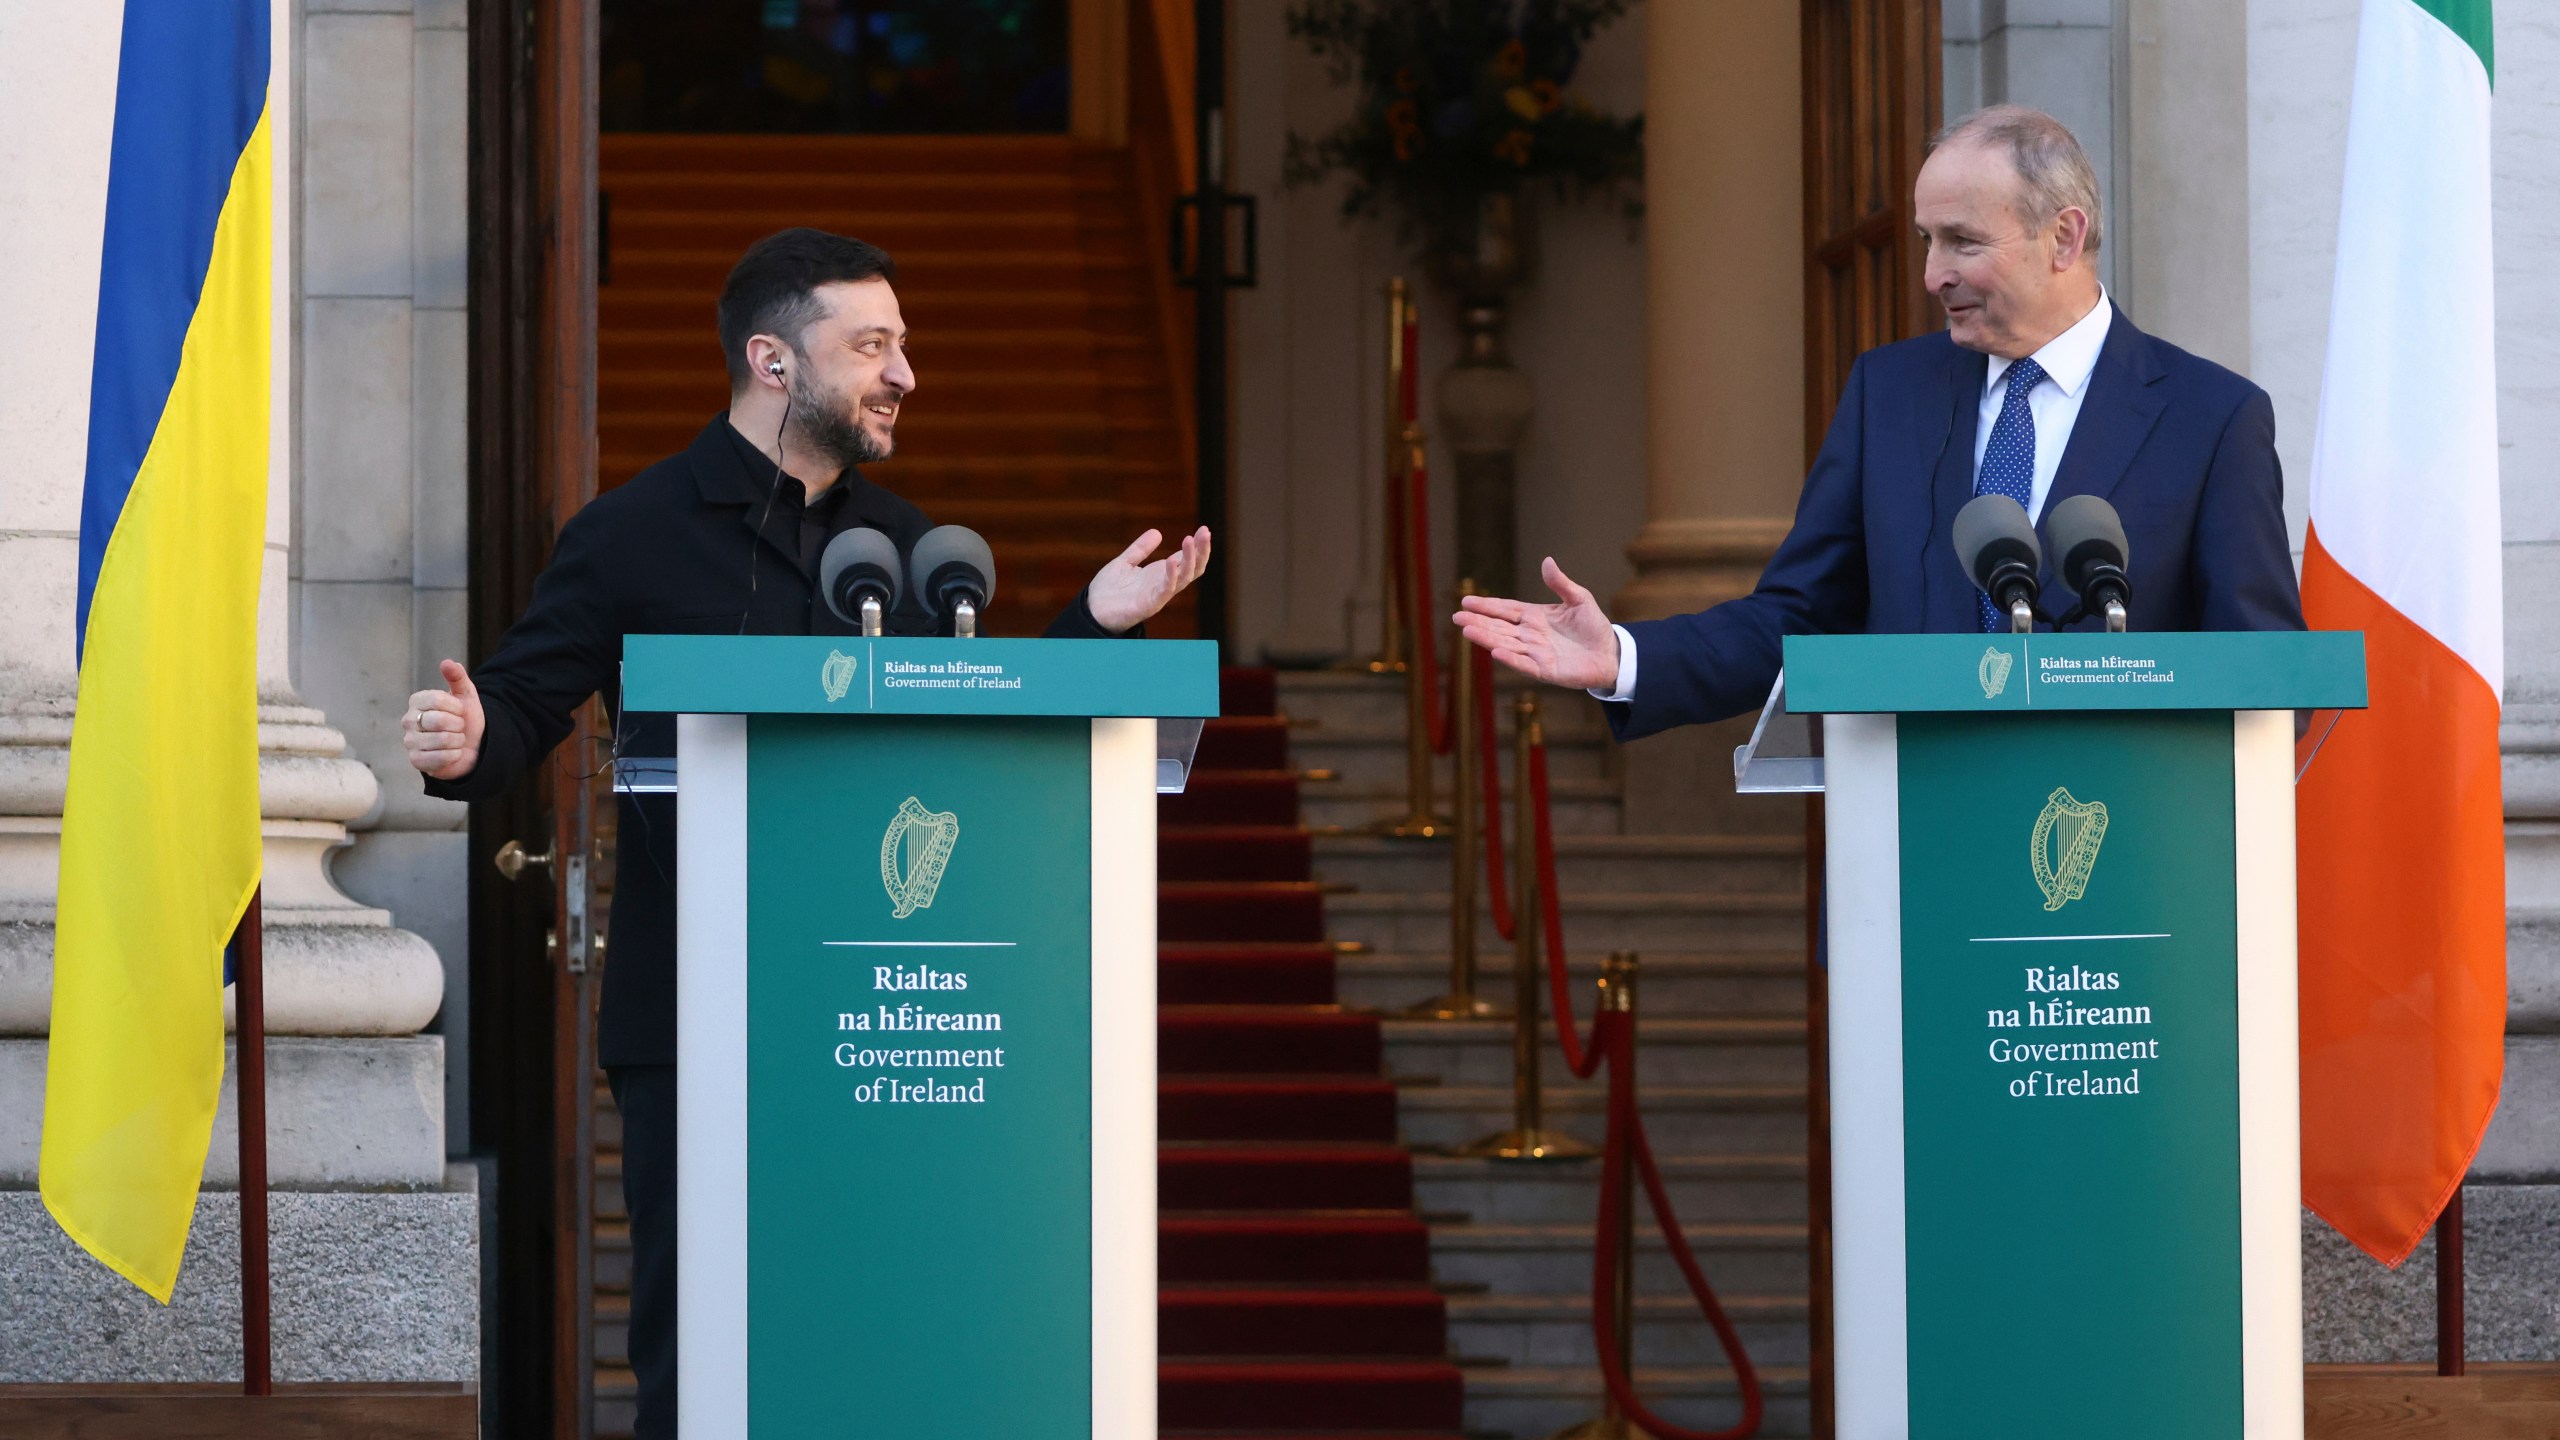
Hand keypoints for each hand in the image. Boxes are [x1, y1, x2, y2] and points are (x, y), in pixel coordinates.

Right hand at [404, 659, 485, 780]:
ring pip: (442, 740)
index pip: (437, 699)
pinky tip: (453, 753)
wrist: (472, 746)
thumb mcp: (466, 696)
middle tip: (458, 728)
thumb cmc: (465, 720)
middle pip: (439, 720)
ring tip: (455, 740)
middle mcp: (408, 720)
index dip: (456, 707)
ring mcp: (410, 741)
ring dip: (458, 741)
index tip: (460, 712)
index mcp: (417, 701)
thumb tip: (447, 662)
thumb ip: (457, 678)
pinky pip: (441, 757)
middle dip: (458, 725)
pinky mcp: (416, 760)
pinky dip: (454, 755)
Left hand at [1087, 526, 1212, 633]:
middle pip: (1192, 568)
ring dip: (1190, 559)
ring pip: (1184, 578)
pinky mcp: (1148, 605)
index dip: (1197, 546)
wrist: (1091, 610)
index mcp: (1160, 575)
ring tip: (1190, 540)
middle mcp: (1164, 585)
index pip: (1186, 559)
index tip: (1204, 529)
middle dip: (1201, 551)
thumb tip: (1157, 532)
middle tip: (1206, 532)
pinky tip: (1171, 560)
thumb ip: (1140, 549)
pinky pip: (1165, 591)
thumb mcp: (1124, 563)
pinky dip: (1170, 576)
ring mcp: (1158, 595)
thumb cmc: (1108, 590)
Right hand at [1451, 556, 1621, 690]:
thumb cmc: (1594, 627)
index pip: (1506, 610)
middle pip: (1499, 628)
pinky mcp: (1546, 670)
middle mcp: (1530, 636)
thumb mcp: (1579, 599)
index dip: (1487, 606)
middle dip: (1478, 622)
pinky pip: (1524, 664)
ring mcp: (1536, 653)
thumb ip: (1561, 583)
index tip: (1466, 601)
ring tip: (1467, 631)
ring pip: (1506, 644)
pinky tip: (1495, 651)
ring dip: (1486, 639)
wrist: (1612, 654)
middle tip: (1456, 617)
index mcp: (1535, 617)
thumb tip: (1547, 561)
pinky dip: (1510, 659)